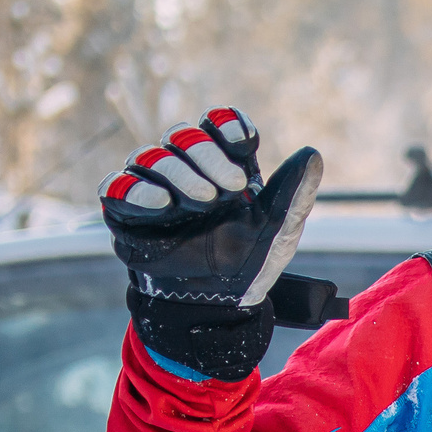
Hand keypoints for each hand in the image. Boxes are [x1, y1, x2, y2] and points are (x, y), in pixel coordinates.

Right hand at [102, 108, 321, 306]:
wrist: (217, 305)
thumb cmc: (249, 263)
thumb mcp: (278, 229)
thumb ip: (294, 192)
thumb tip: (314, 153)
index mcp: (223, 164)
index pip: (217, 125)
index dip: (227, 125)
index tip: (244, 141)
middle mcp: (185, 169)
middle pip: (185, 136)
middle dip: (207, 153)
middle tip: (232, 186)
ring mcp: (153, 187)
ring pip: (151, 156)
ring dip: (178, 172)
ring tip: (204, 199)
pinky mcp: (125, 211)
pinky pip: (117, 187)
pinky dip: (136, 189)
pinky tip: (162, 203)